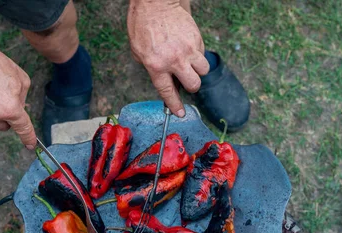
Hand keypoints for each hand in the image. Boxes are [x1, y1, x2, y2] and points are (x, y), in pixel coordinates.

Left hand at [128, 0, 208, 115]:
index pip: (168, 92)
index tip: (181, 113)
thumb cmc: (142, 24)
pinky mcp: (196, 38)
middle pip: (193, 84)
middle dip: (191, 86)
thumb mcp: (138, 50)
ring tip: (190, 63)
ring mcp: (188, 49)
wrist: (155, 2)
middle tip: (186, 80)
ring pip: (203, 70)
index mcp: (156, 65)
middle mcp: (174, 60)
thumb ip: (151, 66)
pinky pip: (202, 52)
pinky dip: (197, 53)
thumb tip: (164, 77)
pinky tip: (187, 46)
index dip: (175, 105)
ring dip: (198, 70)